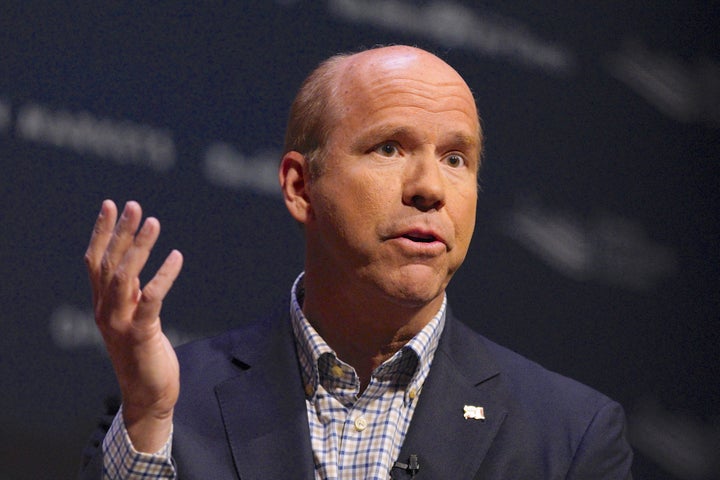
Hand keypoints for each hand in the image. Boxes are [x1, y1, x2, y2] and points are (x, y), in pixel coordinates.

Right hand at [84, 200, 182, 452]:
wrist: (148, 396)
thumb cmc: (144, 356)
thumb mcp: (133, 320)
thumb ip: (130, 295)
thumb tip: (135, 266)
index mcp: (102, 305)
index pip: (96, 261)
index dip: (102, 232)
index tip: (111, 205)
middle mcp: (106, 311)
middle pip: (108, 263)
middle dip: (121, 231)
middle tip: (134, 205)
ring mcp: (120, 323)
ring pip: (124, 276)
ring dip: (139, 247)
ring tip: (154, 222)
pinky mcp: (141, 334)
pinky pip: (152, 298)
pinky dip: (164, 275)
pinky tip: (176, 256)